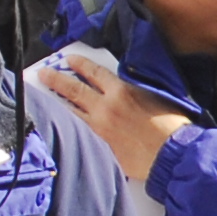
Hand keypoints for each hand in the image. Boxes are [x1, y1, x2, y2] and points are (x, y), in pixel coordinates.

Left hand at [39, 52, 192, 186]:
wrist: (172, 155)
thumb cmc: (171, 126)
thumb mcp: (156, 96)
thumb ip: (135, 89)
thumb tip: (121, 87)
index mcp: (121, 91)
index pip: (93, 72)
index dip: (79, 64)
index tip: (70, 60)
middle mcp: (105, 108)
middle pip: (74, 90)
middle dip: (56, 80)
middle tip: (44, 74)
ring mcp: (99, 129)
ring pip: (71, 112)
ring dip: (58, 103)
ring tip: (47, 97)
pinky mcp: (100, 148)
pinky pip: (79, 133)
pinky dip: (69, 126)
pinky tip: (62, 125)